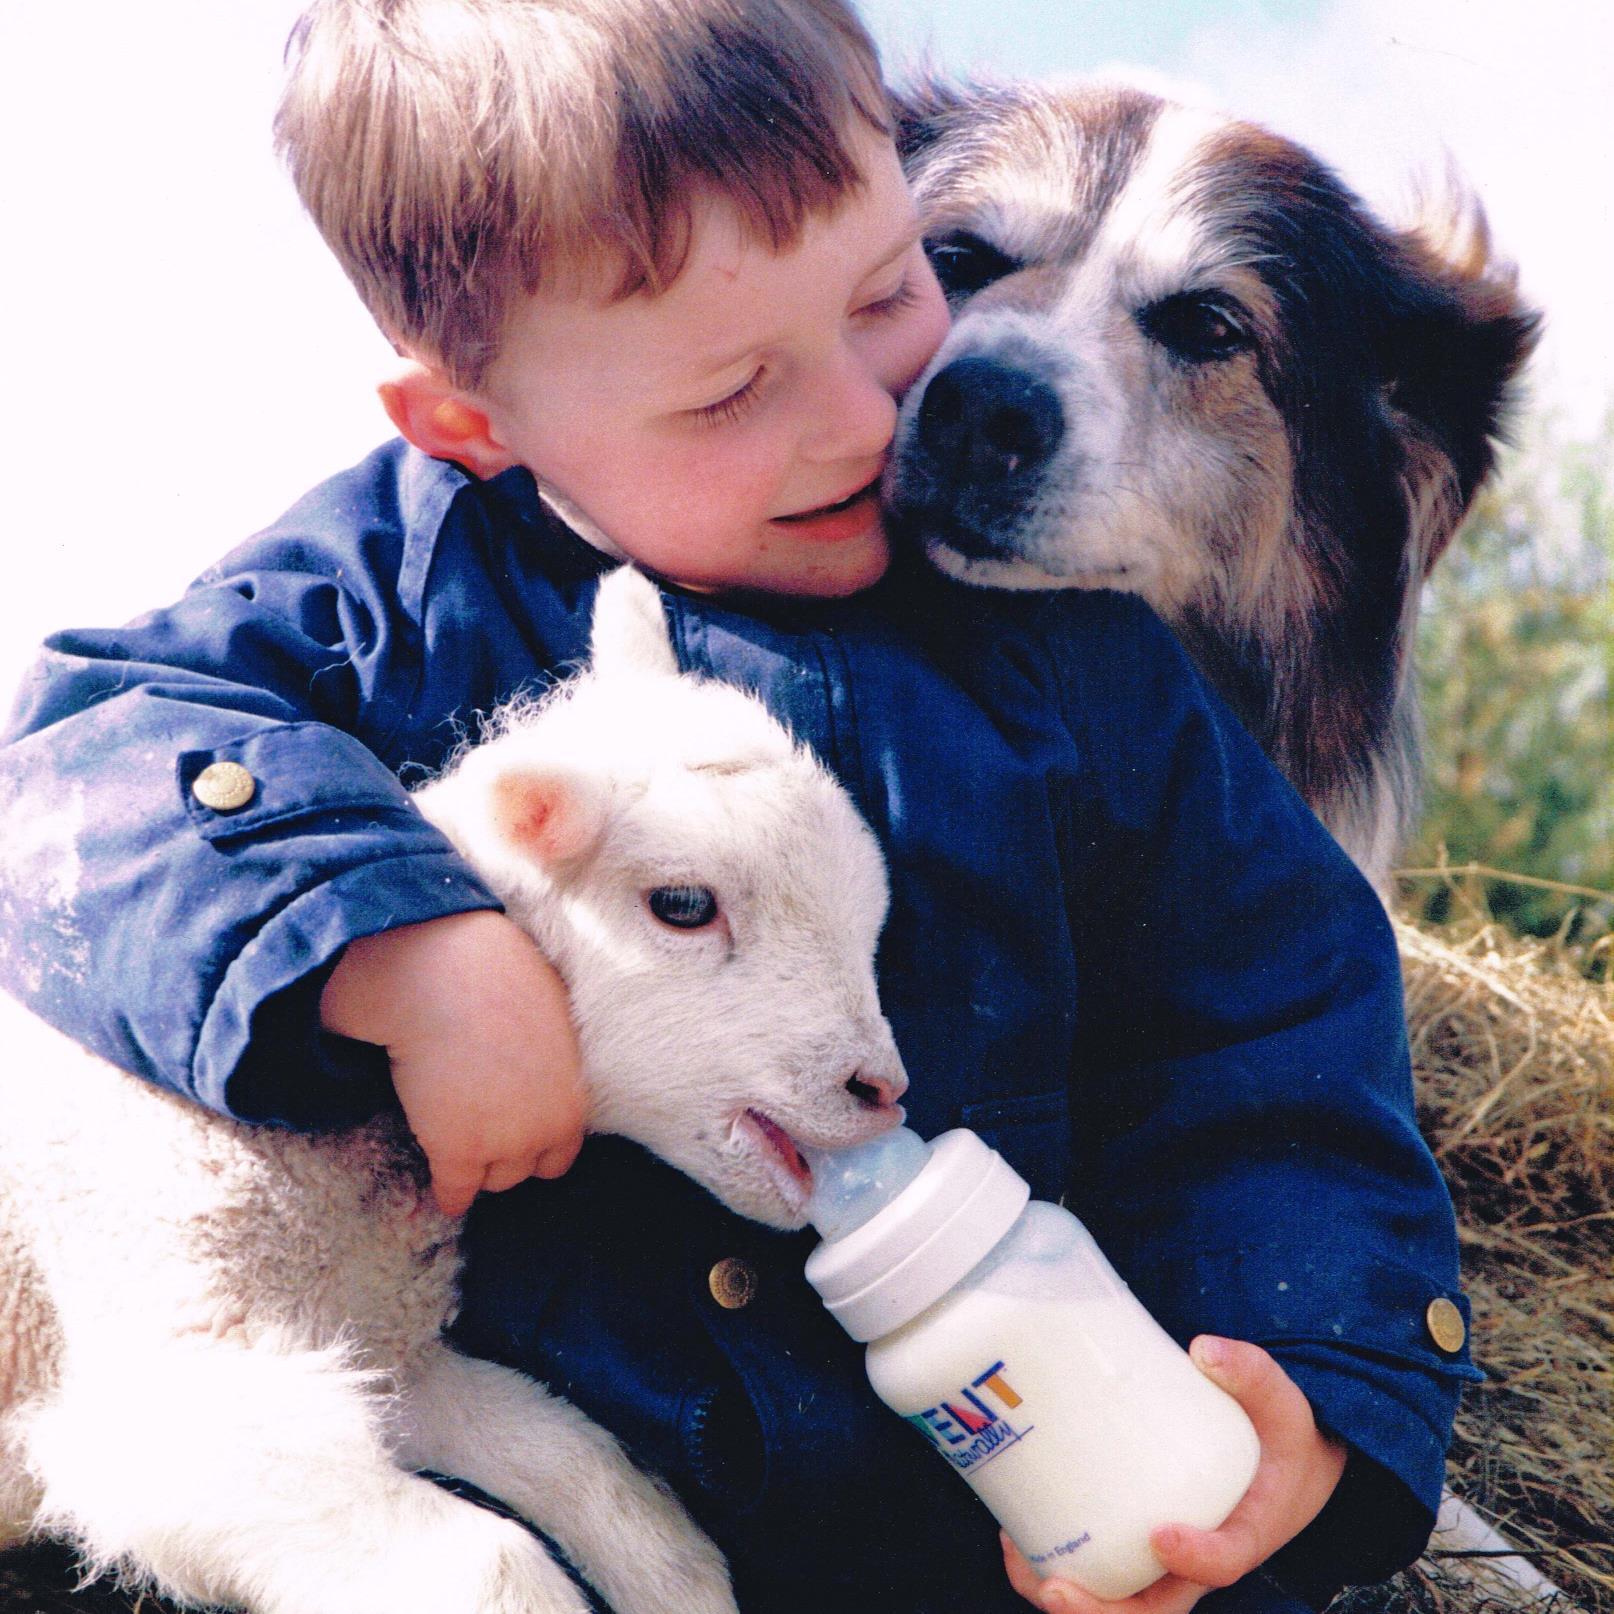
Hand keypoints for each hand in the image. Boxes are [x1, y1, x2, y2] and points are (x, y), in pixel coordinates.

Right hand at [320, 910, 587, 1216]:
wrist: (449, 979)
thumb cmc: (498, 982)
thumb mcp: (552, 1019)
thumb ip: (553, 1059)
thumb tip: (545, 1063)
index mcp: (575, 1097)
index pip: (562, 1149)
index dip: (536, 1141)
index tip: (516, 1133)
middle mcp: (548, 1129)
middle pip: (527, 1168)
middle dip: (506, 1154)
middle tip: (481, 1131)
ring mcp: (505, 1144)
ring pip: (494, 1180)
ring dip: (477, 1168)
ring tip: (457, 1146)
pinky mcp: (459, 1152)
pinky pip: (455, 1193)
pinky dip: (447, 1194)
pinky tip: (442, 1191)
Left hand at [1002, 1336, 1347, 1613]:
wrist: (1279, 1465)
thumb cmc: (1277, 1435)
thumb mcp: (1280, 1402)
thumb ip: (1249, 1372)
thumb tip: (1203, 1350)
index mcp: (1246, 1531)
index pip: (1225, 1562)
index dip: (1195, 1559)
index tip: (1161, 1536)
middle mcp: (1202, 1559)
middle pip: (1156, 1610)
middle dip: (1101, 1610)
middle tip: (1056, 1586)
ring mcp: (1168, 1562)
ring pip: (1121, 1605)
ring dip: (1067, 1598)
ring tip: (1018, 1559)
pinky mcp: (1141, 1548)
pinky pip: (1102, 1577)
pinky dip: (1057, 1568)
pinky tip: (1017, 1537)